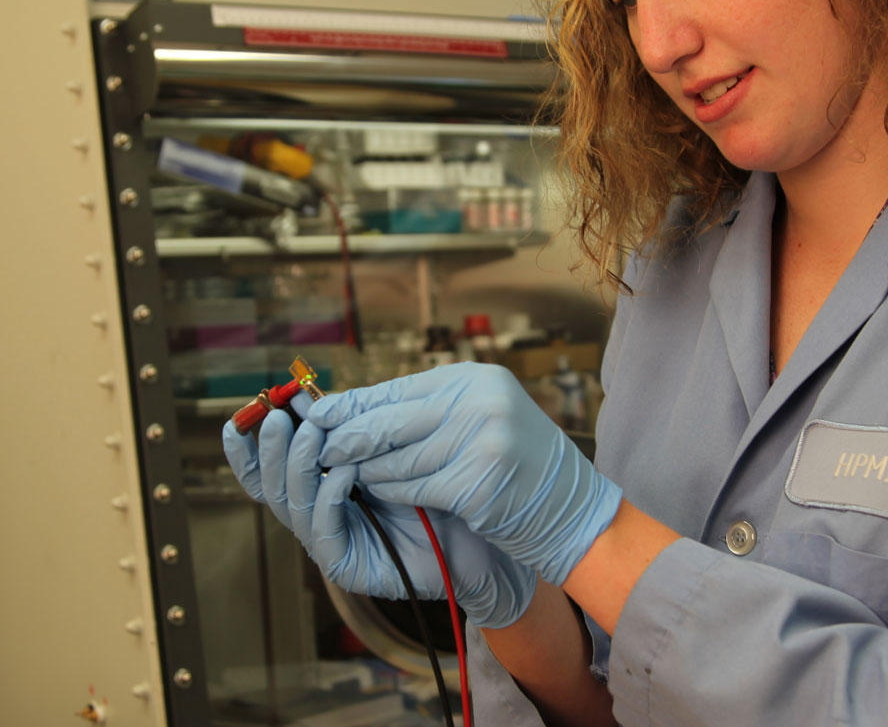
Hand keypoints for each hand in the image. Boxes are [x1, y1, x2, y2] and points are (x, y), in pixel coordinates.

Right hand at [222, 400, 534, 628]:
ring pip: (294, 506)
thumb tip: (309, 397)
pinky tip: (341, 473)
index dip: (247, 450)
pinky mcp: (347, 565)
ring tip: (307, 434)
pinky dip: (329, 497)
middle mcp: (317, 514)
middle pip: (273, 487)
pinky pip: (325, 529)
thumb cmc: (436, 482)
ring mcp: (330, 541)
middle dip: (270, 451)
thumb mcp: (390, 445)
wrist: (477, 531)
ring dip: (298, 467)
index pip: (269, 469)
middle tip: (276, 419)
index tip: (235, 421)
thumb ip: (353, 426)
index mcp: (319, 484)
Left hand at [308, 363, 622, 586]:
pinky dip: (390, 491)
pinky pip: (413, 486)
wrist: (570, 509)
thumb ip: (429, 413)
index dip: (353, 403)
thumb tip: (359, 412)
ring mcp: (481, 439)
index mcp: (474, 379)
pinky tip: (377, 493)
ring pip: (397, 457)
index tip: (317, 413)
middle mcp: (479, 401)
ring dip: (367, 470)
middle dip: (349, 437)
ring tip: (346, 474)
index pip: (397, 387)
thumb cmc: (517, 465)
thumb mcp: (479, 420)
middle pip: (391, 419)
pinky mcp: (476, 481)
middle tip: (318, 448)